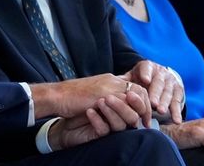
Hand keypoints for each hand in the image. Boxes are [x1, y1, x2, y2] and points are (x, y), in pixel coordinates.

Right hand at [31, 73, 151, 126]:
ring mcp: (108, 86)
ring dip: (139, 111)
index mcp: (110, 79)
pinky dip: (130, 113)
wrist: (57, 96)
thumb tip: (119, 106)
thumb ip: (107, 97)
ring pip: (135, 97)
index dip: (142, 99)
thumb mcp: (93, 95)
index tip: (144, 113)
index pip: (135, 85)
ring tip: (141, 123)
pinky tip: (131, 123)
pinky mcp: (103, 95)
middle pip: (139, 89)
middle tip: (146, 120)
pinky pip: (124, 103)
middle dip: (146, 106)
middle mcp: (112, 80)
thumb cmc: (71, 98)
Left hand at [122, 60, 183, 123]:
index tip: (145, 80)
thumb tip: (111, 84)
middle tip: (152, 103)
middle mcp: (161, 73)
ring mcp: (171, 82)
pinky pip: (177, 102)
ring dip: (165, 103)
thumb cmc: (140, 79)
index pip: (146, 68)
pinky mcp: (178, 91)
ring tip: (161, 111)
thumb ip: (124, 80)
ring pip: (168, 93)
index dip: (146, 74)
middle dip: (156, 93)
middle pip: (158, 83)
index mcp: (148, 66)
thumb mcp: (133, 76)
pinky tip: (176, 120)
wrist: (160, 77)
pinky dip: (177, 112)